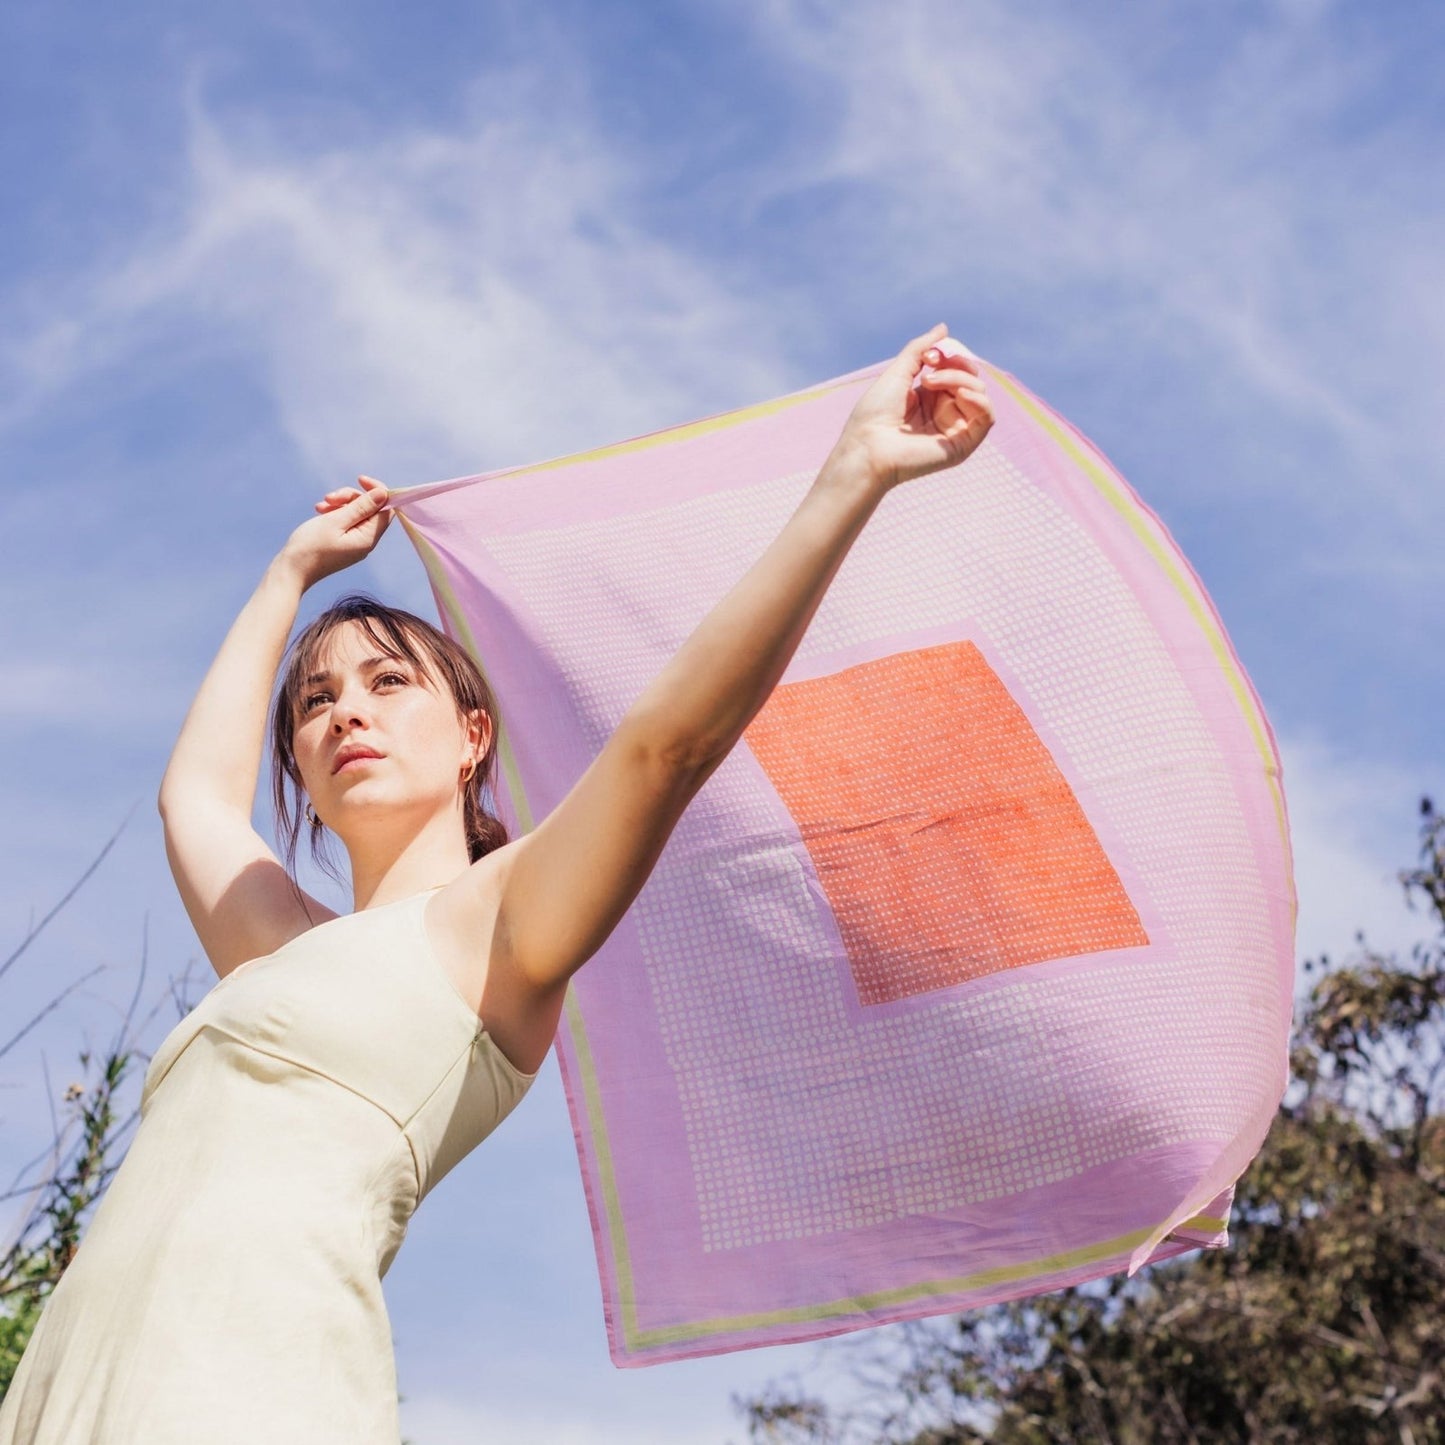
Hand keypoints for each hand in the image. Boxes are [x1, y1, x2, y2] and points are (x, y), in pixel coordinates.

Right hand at [278, 475, 392, 588]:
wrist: (292, 570)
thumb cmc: (311, 547)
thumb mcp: (336, 521)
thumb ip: (361, 507)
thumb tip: (383, 494)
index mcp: (369, 538)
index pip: (386, 508)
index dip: (377, 491)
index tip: (360, 480)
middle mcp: (366, 541)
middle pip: (371, 509)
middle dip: (351, 497)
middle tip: (329, 497)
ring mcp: (355, 543)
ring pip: (356, 513)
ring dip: (340, 504)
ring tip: (320, 506)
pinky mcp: (344, 543)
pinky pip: (346, 522)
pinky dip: (335, 513)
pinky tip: (320, 511)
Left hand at [831, 323, 993, 492]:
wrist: (867, 445)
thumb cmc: (874, 414)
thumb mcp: (899, 372)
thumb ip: (920, 349)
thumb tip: (944, 328)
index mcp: (930, 397)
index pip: (957, 369)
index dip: (950, 356)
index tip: (928, 356)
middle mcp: (945, 412)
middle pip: (971, 378)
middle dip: (955, 365)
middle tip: (929, 369)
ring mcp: (954, 429)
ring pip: (979, 393)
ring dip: (960, 378)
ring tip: (931, 382)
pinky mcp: (962, 445)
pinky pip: (986, 418)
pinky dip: (979, 399)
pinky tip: (960, 392)